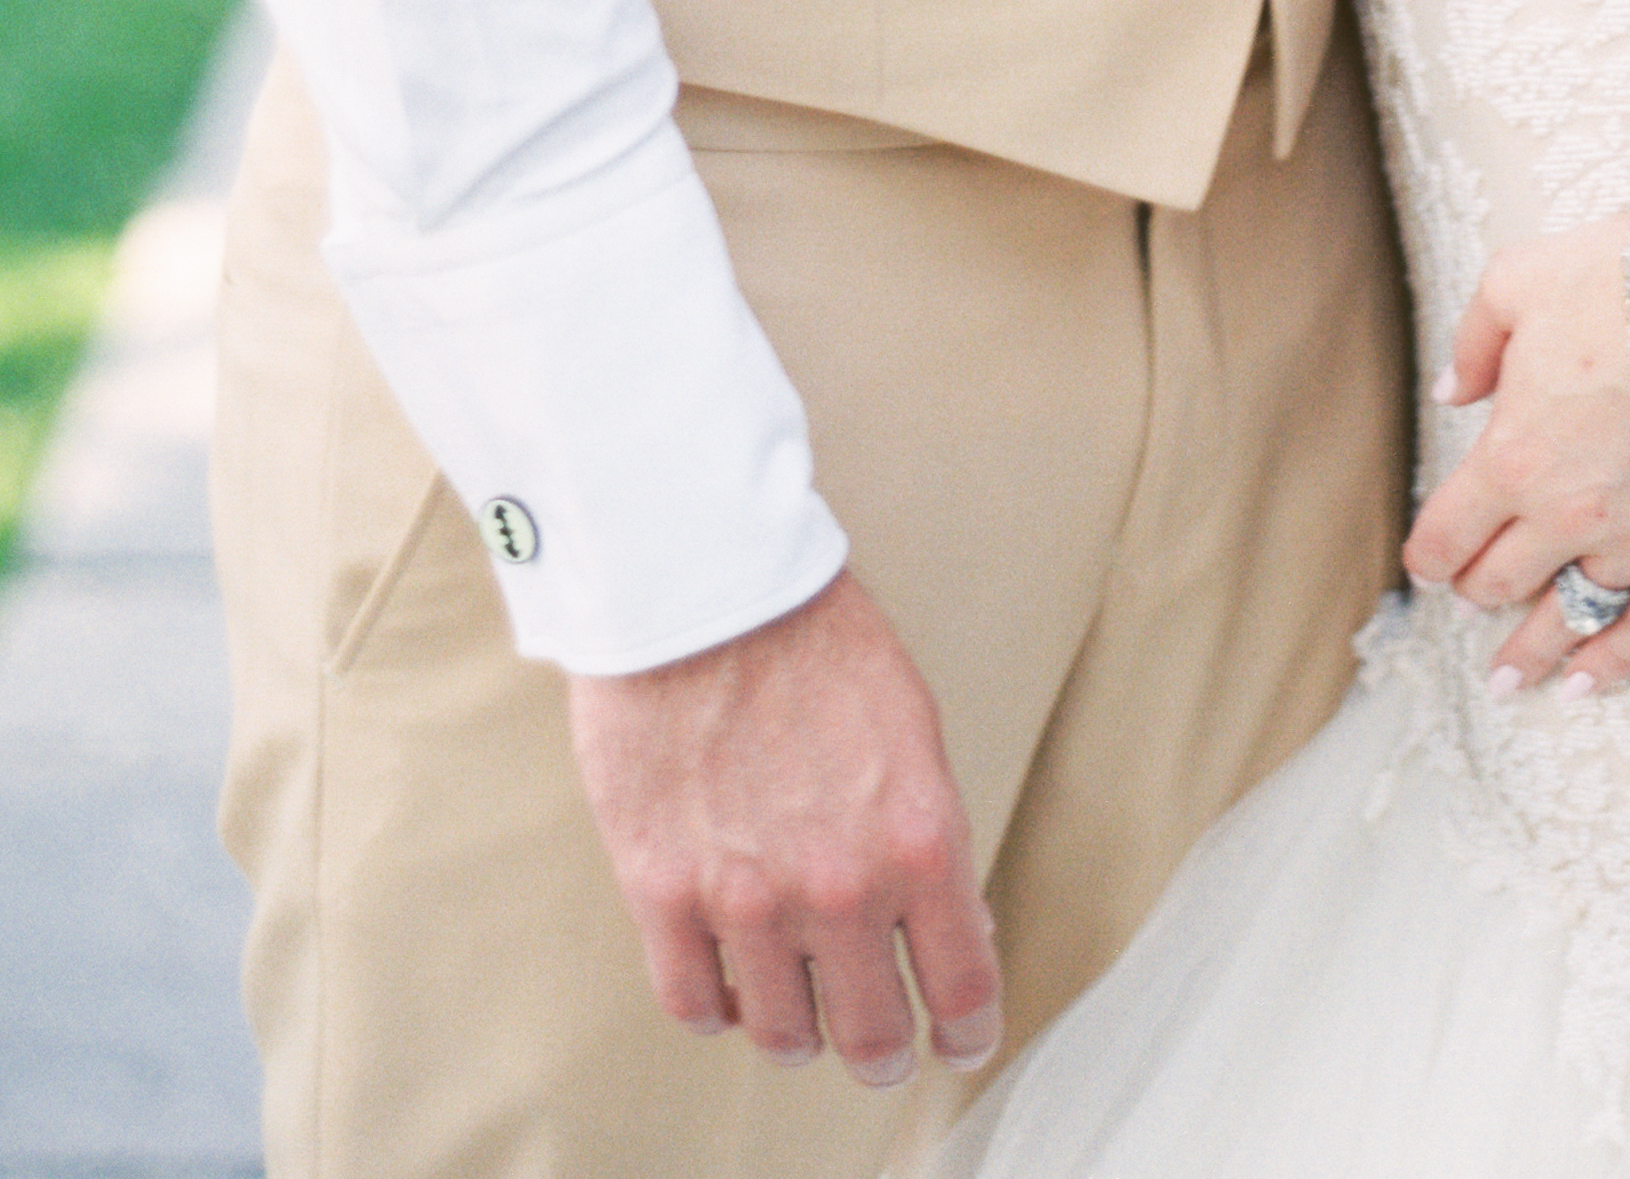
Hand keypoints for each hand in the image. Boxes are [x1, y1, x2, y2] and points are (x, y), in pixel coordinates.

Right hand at [567, 567, 1001, 1092]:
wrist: (703, 581)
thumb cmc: (810, 636)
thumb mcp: (911, 728)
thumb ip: (928, 836)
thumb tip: (954, 920)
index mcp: (919, 840)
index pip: (963, 988)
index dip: (968, 1030)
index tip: (959, 1039)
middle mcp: (839, 886)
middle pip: (872, 1035)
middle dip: (882, 1047)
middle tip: (877, 1041)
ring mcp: (746, 898)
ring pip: (783, 1036)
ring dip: (797, 1030)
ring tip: (797, 1006)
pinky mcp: (661, 892)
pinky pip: (694, 1004)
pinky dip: (718, 1006)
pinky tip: (730, 980)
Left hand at [1401, 223, 1629, 697]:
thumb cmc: (1627, 276)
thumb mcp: (1520, 280)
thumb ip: (1474, 342)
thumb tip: (1450, 393)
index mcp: (1512, 456)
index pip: (1449, 535)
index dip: (1431, 555)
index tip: (1429, 563)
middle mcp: (1567, 515)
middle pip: (1501, 582)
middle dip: (1477, 593)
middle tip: (1472, 601)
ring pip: (1569, 617)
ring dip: (1532, 650)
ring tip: (1510, 680)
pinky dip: (1613, 663)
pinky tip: (1585, 685)